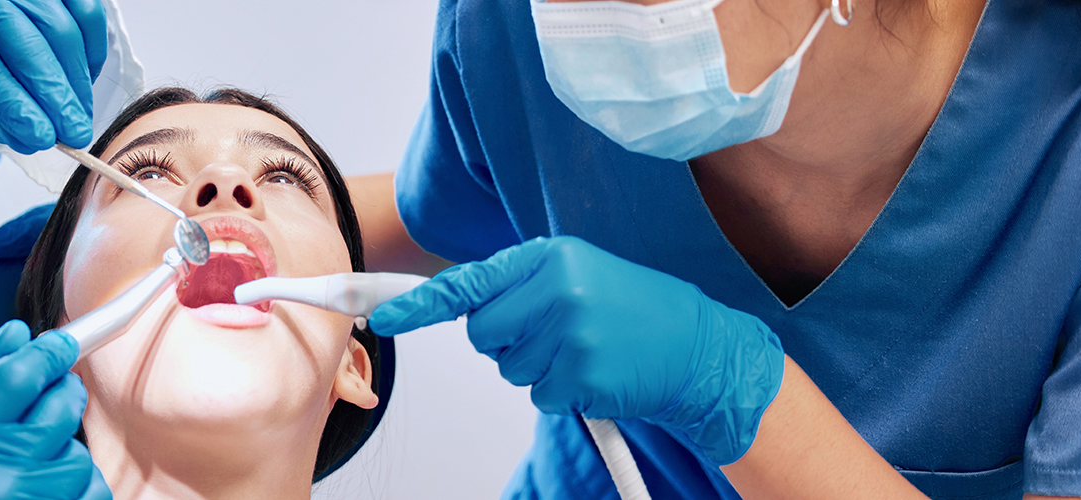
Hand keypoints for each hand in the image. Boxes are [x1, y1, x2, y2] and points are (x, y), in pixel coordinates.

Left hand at [0, 0, 105, 153]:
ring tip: (79, 114)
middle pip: (30, 49)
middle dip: (57, 98)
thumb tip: (30, 139)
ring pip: (63, 33)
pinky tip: (83, 77)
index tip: (41, 137)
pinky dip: (93, 52)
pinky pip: (88, 14)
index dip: (15, 105)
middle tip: (75, 133)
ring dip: (77, 82)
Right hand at [0, 320, 110, 499]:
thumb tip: (18, 335)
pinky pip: (94, 491)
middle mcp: (1, 473)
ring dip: (63, 450)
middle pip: (61, 406)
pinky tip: (46, 487)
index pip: (20, 375)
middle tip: (48, 400)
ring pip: (79, 452)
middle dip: (60, 394)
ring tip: (31, 462)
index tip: (59, 346)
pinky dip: (77, 485)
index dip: (48, 352)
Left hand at [367, 236, 784, 464]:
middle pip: (482, 333)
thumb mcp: (578, 274)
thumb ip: (522, 284)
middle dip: (507, 342)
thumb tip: (460, 305)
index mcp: (549, 257)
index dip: (418, 304)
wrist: (699, 347)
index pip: (469, 282)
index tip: (381, 318)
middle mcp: (557, 288)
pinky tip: (598, 373)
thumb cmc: (631, 310)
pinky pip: (540, 395)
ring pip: (508, 368)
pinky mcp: (582, 374)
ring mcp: (570, 333)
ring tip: (586, 350)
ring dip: (538, 369)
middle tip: (557, 334)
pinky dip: (564, 393)